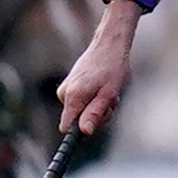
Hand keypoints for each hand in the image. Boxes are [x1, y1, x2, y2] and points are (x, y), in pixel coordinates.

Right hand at [57, 0, 140, 137]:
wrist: (109, 45)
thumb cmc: (112, 68)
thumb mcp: (109, 94)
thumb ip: (95, 113)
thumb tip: (84, 132)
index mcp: (73, 96)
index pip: (67, 128)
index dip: (80, 133)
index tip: (93, 127)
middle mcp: (64, 93)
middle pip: (78, 120)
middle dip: (97, 116)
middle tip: (111, 102)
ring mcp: (66, 89)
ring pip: (82, 111)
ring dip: (98, 107)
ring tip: (109, 91)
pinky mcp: (70, 86)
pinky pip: (82, 102)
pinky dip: (94, 99)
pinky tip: (103, 87)